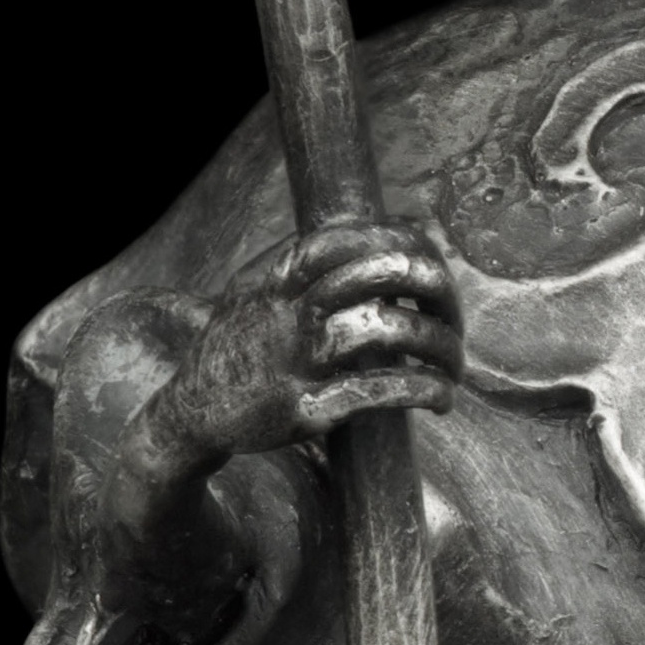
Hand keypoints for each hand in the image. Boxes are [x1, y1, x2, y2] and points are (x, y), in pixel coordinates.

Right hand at [152, 220, 463, 469]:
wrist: (188, 414)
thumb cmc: (239, 343)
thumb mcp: (256, 287)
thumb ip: (302, 261)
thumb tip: (373, 230)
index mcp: (277, 279)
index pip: (347, 239)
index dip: (396, 240)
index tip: (428, 253)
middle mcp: (287, 315)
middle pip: (371, 275)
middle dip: (426, 282)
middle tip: (452, 302)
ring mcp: (294, 363)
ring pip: (379, 332)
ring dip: (434, 343)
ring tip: (456, 359)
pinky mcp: (302, 414)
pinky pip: (371, 393)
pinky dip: (415, 390)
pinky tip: (441, 396)